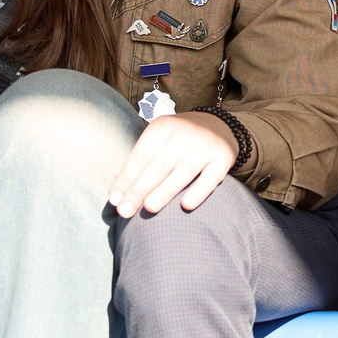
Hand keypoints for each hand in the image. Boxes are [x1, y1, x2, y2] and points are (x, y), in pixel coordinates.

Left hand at [109, 112, 238, 215]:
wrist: (219, 127)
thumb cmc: (178, 141)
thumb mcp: (159, 141)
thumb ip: (140, 163)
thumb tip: (116, 192)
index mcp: (163, 127)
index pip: (141, 155)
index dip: (127, 178)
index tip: (114, 199)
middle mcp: (185, 134)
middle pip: (159, 165)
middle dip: (140, 189)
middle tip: (125, 211)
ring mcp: (205, 147)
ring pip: (183, 172)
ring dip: (165, 191)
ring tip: (149, 208)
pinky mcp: (223, 159)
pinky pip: (211, 179)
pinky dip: (199, 192)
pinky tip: (186, 206)